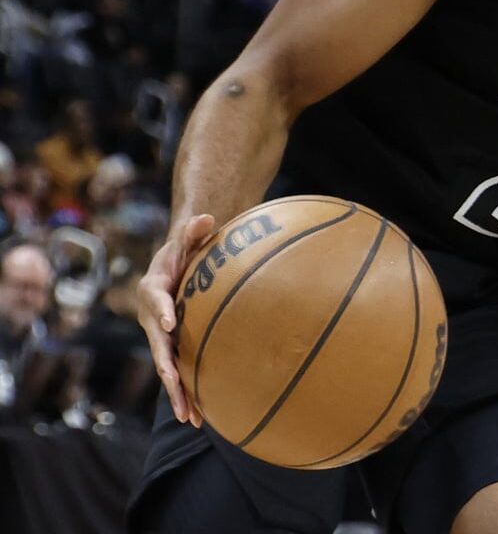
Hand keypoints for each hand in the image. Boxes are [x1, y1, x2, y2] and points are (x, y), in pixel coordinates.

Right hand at [136, 213, 215, 425]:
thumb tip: (206, 216)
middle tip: (174, 383)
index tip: (167, 323)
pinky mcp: (175, 347)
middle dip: (166, 366)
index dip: (160, 311)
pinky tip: (201, 418)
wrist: (176, 266)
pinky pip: (180, 371)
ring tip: (191, 418)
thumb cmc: (185, 250)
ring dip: (178, 392)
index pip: (154, 299)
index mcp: (153, 289)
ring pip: (168, 367)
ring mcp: (162, 336)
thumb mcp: (188, 237)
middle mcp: (153, 318)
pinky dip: (188, 393)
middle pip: (157, 345)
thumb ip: (194, 229)